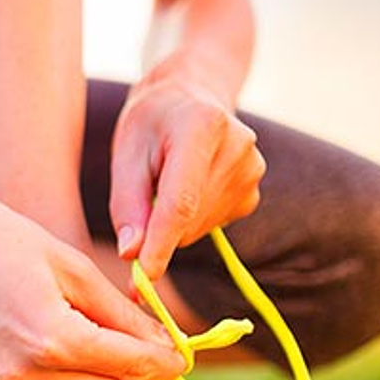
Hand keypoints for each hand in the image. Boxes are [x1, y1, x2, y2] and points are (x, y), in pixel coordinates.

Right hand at [0, 187, 185, 379]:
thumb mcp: (72, 266)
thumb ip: (122, 315)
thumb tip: (165, 344)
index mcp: (52, 340)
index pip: (131, 367)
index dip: (165, 362)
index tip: (182, 354)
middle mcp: (24, 375)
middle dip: (139, 377)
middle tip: (154, 351)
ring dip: (102, 378)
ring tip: (106, 341)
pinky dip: (63, 376)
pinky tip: (58, 342)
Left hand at [110, 55, 264, 278]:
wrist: (192, 97)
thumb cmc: (152, 123)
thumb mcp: (126, 152)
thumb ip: (127, 205)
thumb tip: (132, 254)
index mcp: (203, 125)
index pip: (181, 201)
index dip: (160, 245)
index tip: (141, 281)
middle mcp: (238, 147)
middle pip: (187, 220)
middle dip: (156, 228)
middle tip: (143, 193)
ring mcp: (252, 171)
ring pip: (196, 229)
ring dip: (173, 221)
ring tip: (169, 178)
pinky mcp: (253, 193)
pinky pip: (210, 226)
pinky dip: (190, 220)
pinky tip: (190, 185)